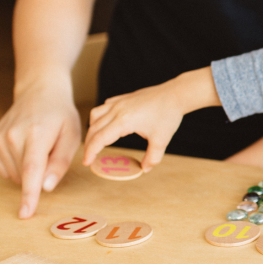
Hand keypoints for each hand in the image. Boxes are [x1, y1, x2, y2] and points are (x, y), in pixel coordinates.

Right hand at [0, 82, 81, 218]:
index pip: (31, 171)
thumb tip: (45, 187)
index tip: (24, 214)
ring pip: (13, 175)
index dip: (29, 195)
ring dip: (28, 171)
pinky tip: (25, 148)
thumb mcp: (71, 136)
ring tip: (38, 146)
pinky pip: (5, 169)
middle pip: (24, 176)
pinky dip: (17, 166)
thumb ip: (60, 163)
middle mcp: (13, 136)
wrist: (39, 93)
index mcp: (37, 134)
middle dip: (39, 175)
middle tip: (50, 151)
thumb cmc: (61, 116)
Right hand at [83, 67, 220, 170]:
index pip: (99, 139)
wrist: (176, 94)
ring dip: (92, 129)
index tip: (87, 163)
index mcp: (124, 121)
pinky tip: (106, 124)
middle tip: (90, 158)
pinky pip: (104, 107)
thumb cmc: (168, 115)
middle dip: (89, 144)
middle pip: (94, 128)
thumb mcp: (161, 141)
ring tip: (96, 142)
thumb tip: (145, 169)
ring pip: (95, 115)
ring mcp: (119, 102)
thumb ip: (152, 158)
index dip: (90, 152)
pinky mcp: (123, 98)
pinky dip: (99, 117)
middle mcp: (117, 110)